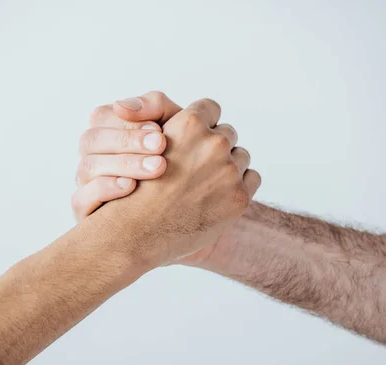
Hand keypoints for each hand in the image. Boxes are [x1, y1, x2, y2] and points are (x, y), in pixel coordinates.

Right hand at [72, 91, 181, 219]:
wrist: (193, 208)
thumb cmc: (181, 162)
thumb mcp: (175, 128)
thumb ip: (155, 107)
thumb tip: (121, 105)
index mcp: (108, 133)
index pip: (102, 117)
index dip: (128, 122)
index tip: (159, 130)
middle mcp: (94, 157)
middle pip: (91, 140)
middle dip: (127, 140)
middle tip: (161, 145)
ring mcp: (87, 185)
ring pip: (87, 167)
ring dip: (123, 164)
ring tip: (157, 168)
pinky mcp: (86, 213)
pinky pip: (80, 199)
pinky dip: (105, 189)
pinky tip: (131, 187)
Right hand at [90, 98, 260, 266]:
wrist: (135, 235)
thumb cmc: (134, 189)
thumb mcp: (138, 142)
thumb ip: (161, 118)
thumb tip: (184, 110)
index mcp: (189, 124)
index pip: (210, 108)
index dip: (200, 124)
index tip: (191, 139)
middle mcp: (213, 144)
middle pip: (228, 133)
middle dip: (214, 147)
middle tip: (195, 167)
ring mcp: (229, 172)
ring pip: (241, 156)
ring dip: (228, 166)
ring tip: (203, 184)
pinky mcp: (239, 198)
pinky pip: (251, 178)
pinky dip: (238, 186)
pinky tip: (215, 197)